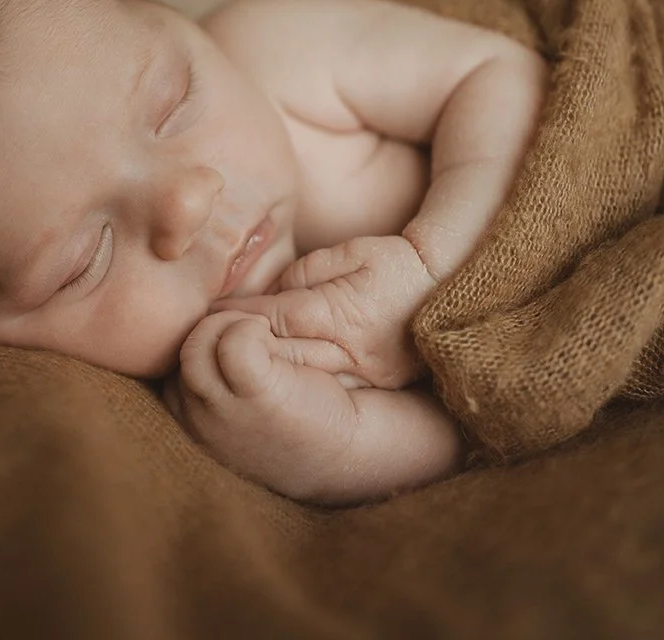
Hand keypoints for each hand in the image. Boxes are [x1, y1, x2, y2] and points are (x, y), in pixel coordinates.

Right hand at [165, 309, 358, 499]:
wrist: (353, 454)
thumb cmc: (301, 421)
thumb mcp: (243, 396)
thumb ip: (217, 369)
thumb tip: (210, 313)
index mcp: (187, 418)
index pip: (172, 361)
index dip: (206, 343)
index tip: (241, 347)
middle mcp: (194, 418)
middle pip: (183, 347)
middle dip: (217, 331)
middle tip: (258, 338)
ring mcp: (219, 409)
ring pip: (200, 338)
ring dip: (234, 325)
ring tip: (267, 338)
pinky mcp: (255, 394)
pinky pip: (233, 339)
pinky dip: (253, 326)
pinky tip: (278, 341)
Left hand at [212, 235, 437, 389]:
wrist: (455, 290)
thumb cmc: (399, 264)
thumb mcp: (354, 252)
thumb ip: (306, 272)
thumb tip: (272, 293)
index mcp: (340, 313)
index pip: (273, 320)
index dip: (238, 318)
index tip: (210, 315)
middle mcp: (350, 351)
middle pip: (278, 356)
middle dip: (239, 349)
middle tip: (208, 343)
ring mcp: (364, 375)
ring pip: (297, 380)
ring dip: (262, 373)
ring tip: (231, 364)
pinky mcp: (375, 386)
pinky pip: (324, 392)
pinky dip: (294, 387)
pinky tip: (271, 384)